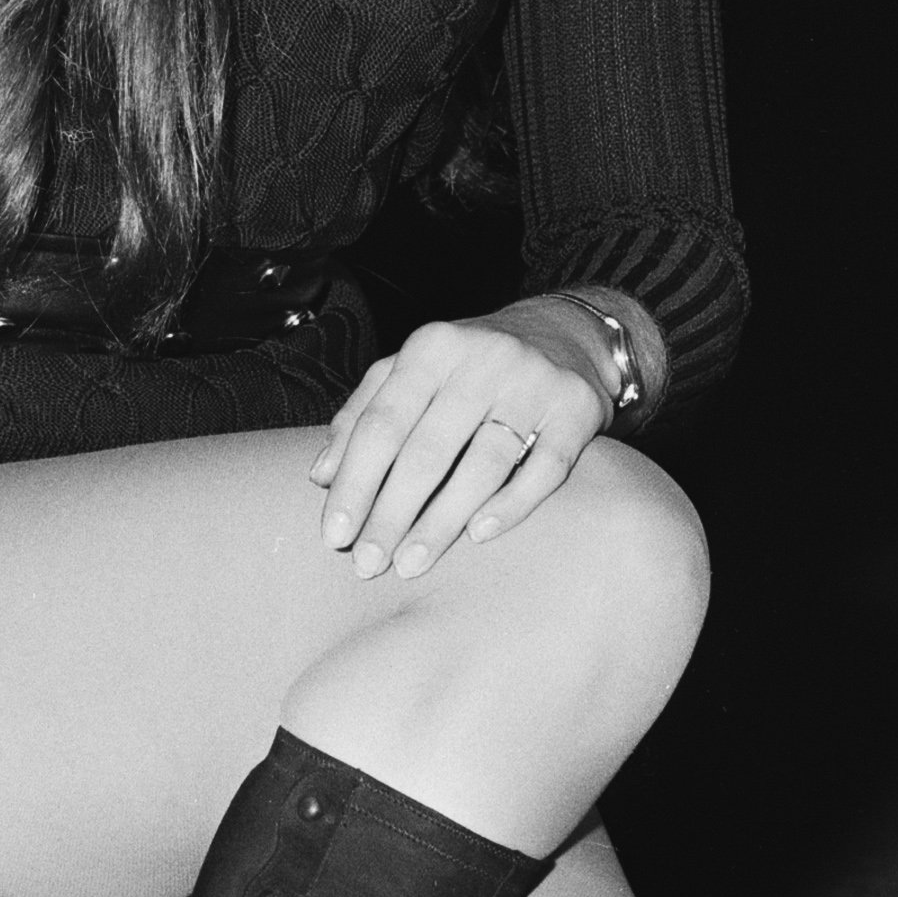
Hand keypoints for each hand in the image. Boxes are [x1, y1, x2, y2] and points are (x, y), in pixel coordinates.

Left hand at [308, 302, 616, 580]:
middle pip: (427, 450)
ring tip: (411, 564)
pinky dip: (510, 505)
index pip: (383, 423)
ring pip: (483, 464)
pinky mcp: (576, 412)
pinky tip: (478, 536)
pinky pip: (544, 470)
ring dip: (442, 521)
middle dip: (392, 513)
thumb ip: (362, 414)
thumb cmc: (469, 366)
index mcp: (432, 347)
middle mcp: (484, 359)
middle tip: (367, 563)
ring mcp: (535, 384)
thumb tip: (321, 476)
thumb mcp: (412, 371)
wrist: (565, 333)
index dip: (356, 482)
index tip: (335, 535)